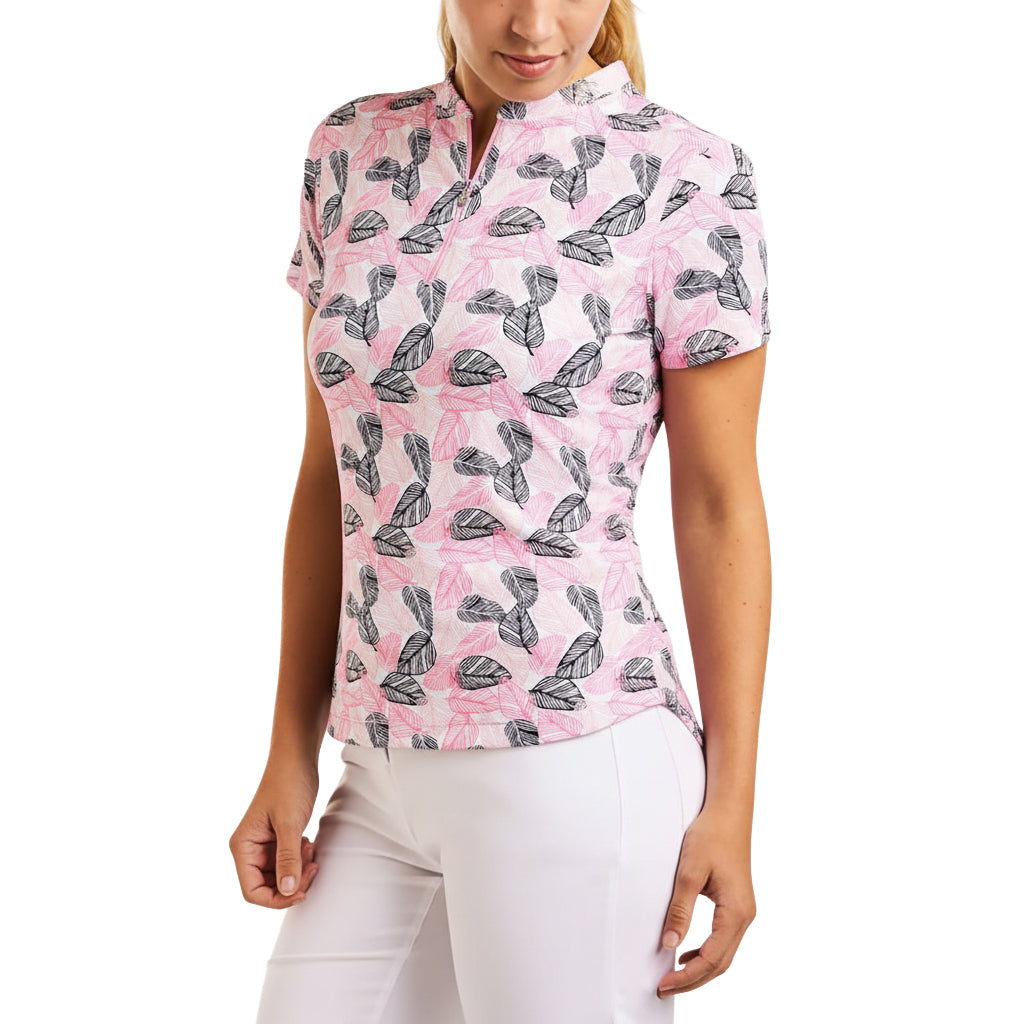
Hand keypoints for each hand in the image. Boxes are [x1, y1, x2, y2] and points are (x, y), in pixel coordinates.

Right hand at [229, 755, 321, 908]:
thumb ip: (288, 858)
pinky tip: (309, 844)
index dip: (276, 899)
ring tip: (311, 851)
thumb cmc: (289, 783)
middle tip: (312, 866)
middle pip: (267, 886)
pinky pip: (288, 861)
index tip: (300, 892)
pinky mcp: (278, 838)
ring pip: (279, 875)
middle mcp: (249, 848)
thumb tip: (287, 891)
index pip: (252, 891)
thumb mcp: (290, 823)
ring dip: (297, 871)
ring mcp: (264, 844)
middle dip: (291, 883)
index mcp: (242, 846)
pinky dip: (300, 860)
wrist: (298, 758)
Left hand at [656, 805, 756, 996]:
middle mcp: (744, 916)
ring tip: (673, 976)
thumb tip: (669, 943)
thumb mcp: (689, 872)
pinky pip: (723, 940)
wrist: (728, 812)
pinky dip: (706, 953)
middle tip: (664, 988)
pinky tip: (687, 953)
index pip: (712, 959)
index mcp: (736, 912)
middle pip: (721, 963)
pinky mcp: (736, 905)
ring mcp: (743, 912)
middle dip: (693, 980)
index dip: (688, 976)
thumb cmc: (711, 836)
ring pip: (724, 954)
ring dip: (700, 969)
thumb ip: (680, 909)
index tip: (664, 983)